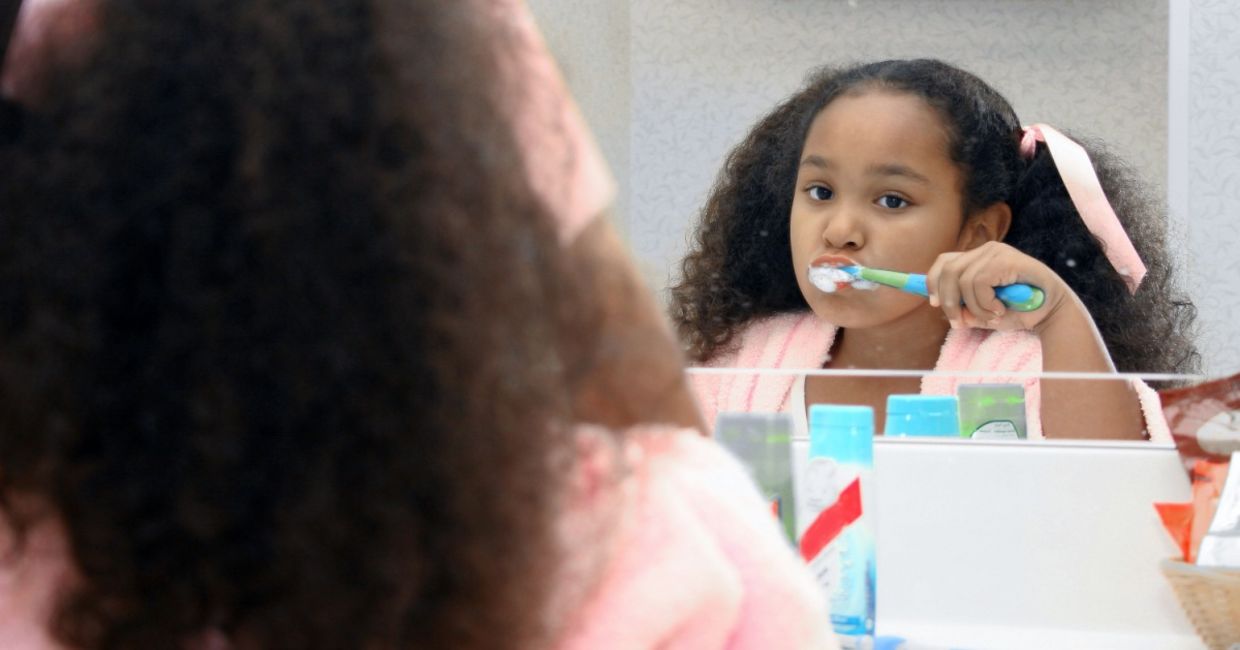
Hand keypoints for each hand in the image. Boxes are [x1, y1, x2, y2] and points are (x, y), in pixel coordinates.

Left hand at [925, 241, 1070, 331]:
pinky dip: (985, 303)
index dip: (933, 281)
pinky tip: (1000, 310)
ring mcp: (996, 252)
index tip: (934, 302)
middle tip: (959, 323)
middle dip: (949, 301)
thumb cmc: (1020, 311)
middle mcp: (986, 250)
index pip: (945, 261)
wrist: (1054, 312)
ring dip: (974, 307)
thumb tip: (948, 311)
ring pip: (963, 280)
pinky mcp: (1005, 260)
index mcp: (979, 259)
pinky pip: (978, 283)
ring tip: (992, 316)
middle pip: (948, 270)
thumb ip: (967, 310)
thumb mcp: (986, 312)